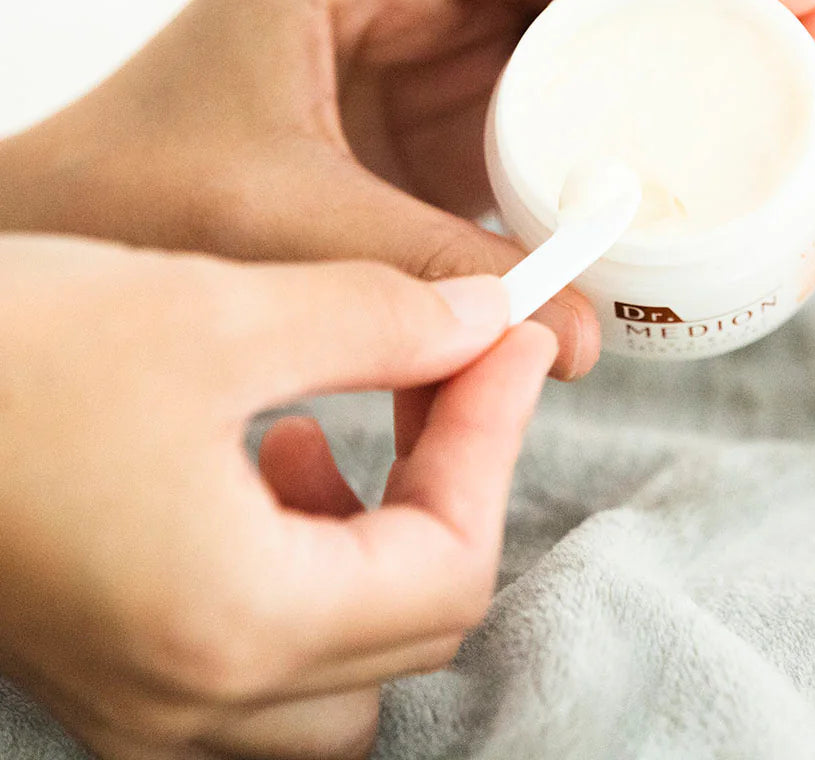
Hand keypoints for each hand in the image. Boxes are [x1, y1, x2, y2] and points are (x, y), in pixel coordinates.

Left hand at [0, 0, 814, 379]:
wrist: (79, 217)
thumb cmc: (144, 190)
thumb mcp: (281, 215)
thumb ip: (431, 267)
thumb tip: (591, 334)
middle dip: (742, 2)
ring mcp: (444, 44)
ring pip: (607, 28)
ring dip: (712, 60)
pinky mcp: (454, 109)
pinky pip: (575, 97)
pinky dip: (651, 122)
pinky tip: (714, 161)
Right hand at [0, 234, 552, 758]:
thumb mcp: (213, 314)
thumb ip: (379, 322)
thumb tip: (485, 324)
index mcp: (231, 626)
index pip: (450, 564)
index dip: (494, 437)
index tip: (506, 341)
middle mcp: (189, 699)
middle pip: (412, 622)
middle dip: (454, 484)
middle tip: (450, 375)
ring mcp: (141, 699)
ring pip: (344, 663)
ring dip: (381, 541)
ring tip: (334, 426)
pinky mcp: (108, 661)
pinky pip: (259, 654)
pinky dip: (302, 562)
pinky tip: (260, 456)